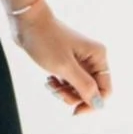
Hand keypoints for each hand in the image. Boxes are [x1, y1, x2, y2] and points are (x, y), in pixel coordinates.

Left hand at [13, 2, 110, 116]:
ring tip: (51, 84)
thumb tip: (99, 104)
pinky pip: (68, 83)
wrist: (27, 22)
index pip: (105, 90)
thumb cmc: (46, 40)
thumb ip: (84, 86)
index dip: (92, 104)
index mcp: (98, 56)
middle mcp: (92, 59)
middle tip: (58, 91)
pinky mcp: (67, 62)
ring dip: (64, 92)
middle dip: (74, 96)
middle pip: (91, 92)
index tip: (75, 111)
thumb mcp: (65, 67)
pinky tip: (49, 80)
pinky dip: (59, 86)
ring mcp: (79, 61)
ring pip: (78, 89)